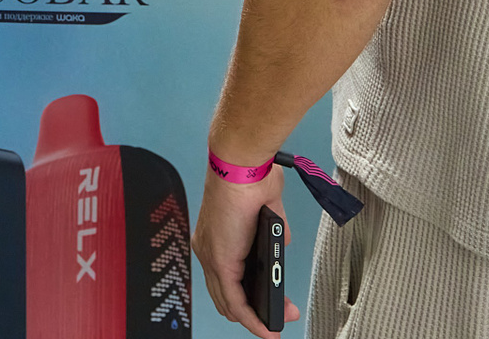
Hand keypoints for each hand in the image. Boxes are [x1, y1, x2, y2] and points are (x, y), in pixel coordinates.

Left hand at [193, 165, 299, 337]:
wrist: (243, 166)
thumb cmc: (252, 177)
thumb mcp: (267, 212)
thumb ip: (272, 233)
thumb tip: (280, 244)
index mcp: (216, 236)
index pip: (226, 278)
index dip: (246, 296)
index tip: (266, 306)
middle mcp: (208, 249)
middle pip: (227, 295)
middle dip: (255, 311)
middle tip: (278, 317)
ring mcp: (211, 257)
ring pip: (230, 302)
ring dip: (257, 317)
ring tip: (277, 324)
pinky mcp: (221, 263)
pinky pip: (235, 301)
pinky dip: (253, 318)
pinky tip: (268, 327)